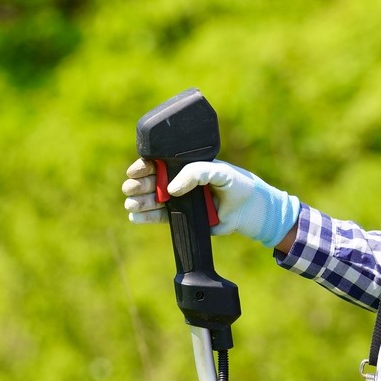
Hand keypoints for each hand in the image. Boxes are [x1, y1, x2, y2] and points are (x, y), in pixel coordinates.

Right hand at [121, 158, 300, 249]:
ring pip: (152, 200)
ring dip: (139, 201)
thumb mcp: (219, 172)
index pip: (158, 162)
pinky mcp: (182, 218)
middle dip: (138, 185)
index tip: (135, 171)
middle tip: (131, 188)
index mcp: (185, 165)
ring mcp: (179, 200)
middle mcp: (179, 181)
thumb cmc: (236, 184)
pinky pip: (160, 217)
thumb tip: (171, 189)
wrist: (249, 210)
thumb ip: (195, 173)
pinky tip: (135, 216)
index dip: (144, 166)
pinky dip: (146, 217)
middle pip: (151, 181)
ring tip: (131, 204)